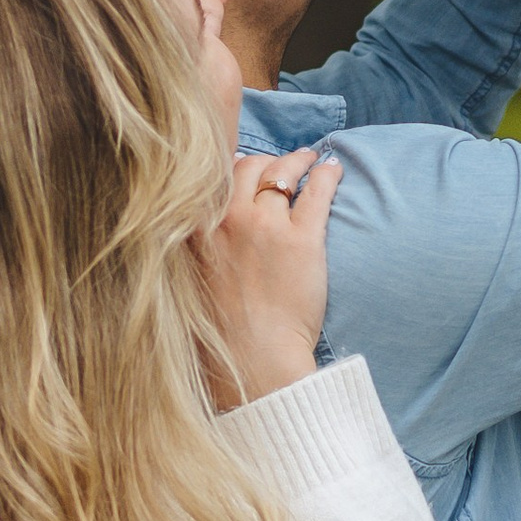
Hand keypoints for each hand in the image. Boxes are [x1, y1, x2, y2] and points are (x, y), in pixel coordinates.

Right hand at [193, 149, 339, 401]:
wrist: (252, 360)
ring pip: (283, 172)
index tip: (246, 170)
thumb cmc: (220, 333)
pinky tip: (333, 170)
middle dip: (267, 162)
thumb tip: (199, 231)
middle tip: (283, 165)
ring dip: (298, 161)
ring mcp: (265, 226)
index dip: (234, 169)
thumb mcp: (187, 284)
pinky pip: (317, 190)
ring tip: (312, 160)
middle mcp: (227, 220)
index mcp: (195, 231)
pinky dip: (327, 174)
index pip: (214, 177)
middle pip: (248, 167)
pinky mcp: (302, 239)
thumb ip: (193, 250)